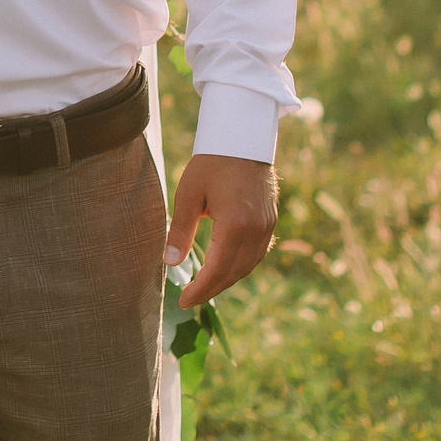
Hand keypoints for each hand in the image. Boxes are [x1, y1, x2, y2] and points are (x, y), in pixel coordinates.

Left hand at [164, 153, 276, 308]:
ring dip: (226, 280)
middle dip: (211, 289)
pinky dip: (240, 266)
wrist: (243, 138)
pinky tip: (225, 268)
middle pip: (234, 273)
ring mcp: (267, 227)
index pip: (216, 270)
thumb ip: (180, 230)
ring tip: (204, 286)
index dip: (200, 289)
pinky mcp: (271, 222)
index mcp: (235, 225)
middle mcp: (256, 231)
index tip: (183, 302)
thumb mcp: (189, 194)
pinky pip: (257, 254)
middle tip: (189, 299)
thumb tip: (170, 264)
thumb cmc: (211, 162)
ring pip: (248, 266)